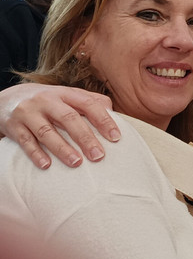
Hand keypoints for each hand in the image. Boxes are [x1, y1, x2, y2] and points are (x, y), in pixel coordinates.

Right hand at [0, 83, 118, 168]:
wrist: (5, 99)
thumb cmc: (47, 101)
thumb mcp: (66, 95)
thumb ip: (89, 100)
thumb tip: (113, 112)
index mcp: (64, 93)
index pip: (88, 104)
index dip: (103, 120)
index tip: (115, 137)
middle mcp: (46, 100)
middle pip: (69, 118)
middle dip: (85, 138)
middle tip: (99, 156)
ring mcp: (28, 112)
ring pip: (47, 131)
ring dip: (62, 149)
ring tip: (77, 163)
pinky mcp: (13, 126)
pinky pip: (25, 141)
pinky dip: (36, 154)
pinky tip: (46, 165)